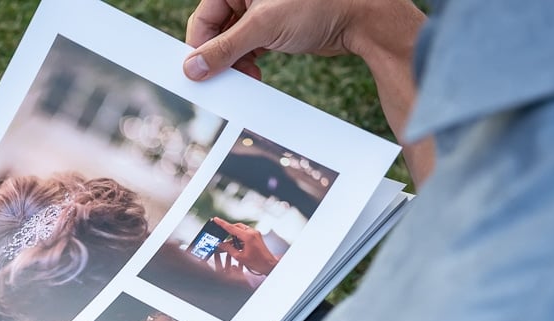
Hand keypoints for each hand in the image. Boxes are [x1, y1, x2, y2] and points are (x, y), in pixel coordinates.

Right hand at [183, 0, 409, 80]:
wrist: (360, 19)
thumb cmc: (318, 6)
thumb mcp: (263, 26)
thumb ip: (225, 47)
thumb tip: (193, 67)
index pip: (204, 17)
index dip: (199, 46)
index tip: (197, 72)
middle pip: (216, 31)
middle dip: (219, 57)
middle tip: (220, 81)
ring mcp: (260, 13)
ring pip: (232, 43)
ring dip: (234, 64)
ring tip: (243, 78)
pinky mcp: (272, 29)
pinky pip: (248, 49)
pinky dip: (247, 64)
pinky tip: (253, 75)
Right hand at [212, 218, 277, 274]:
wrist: (269, 265)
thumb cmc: (257, 262)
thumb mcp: (239, 257)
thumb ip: (228, 249)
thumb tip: (221, 244)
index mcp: (248, 236)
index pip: (231, 228)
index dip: (222, 224)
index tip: (216, 219)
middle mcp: (252, 232)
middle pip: (237, 226)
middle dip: (228, 230)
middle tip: (221, 235)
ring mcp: (255, 234)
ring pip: (241, 230)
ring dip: (234, 236)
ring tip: (229, 245)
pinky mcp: (256, 237)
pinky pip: (245, 234)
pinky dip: (239, 238)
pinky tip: (236, 246)